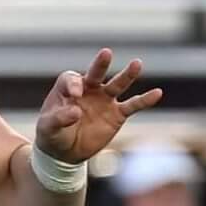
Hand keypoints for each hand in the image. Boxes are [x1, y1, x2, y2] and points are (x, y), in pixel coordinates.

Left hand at [34, 49, 163, 164]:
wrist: (64, 152)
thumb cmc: (52, 134)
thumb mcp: (48, 128)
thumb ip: (59, 118)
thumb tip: (76, 112)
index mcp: (68, 87)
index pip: (71, 79)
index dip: (73, 85)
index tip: (75, 96)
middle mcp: (88, 88)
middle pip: (96, 73)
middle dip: (100, 64)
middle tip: (106, 53)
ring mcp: (104, 100)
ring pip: (117, 84)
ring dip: (127, 75)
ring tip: (137, 64)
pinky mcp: (117, 115)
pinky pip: (133, 105)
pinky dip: (145, 100)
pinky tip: (157, 93)